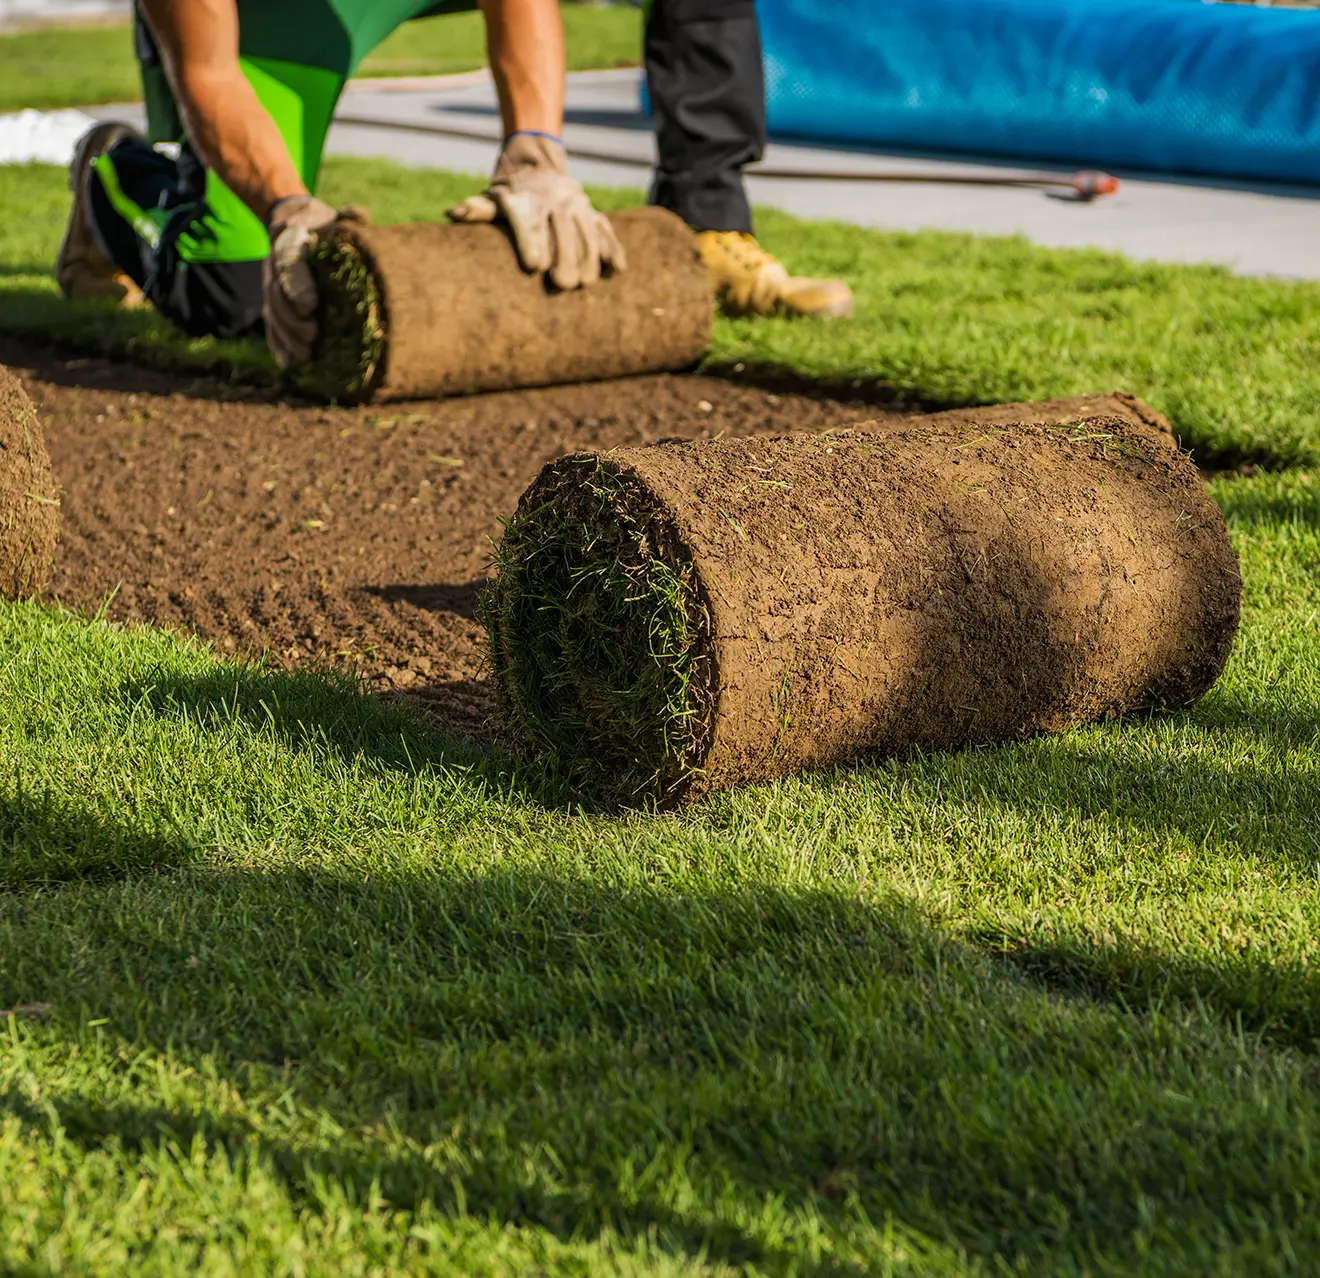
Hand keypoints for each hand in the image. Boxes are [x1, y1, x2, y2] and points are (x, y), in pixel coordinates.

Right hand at [261, 194, 336, 369]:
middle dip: (292, 321)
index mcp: (290, 245)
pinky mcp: (274, 304)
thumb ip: (347, 218)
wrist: (293, 225)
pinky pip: (271, 327)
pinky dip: (278, 346)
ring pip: (272, 315)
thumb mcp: (333, 218)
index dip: (297, 288)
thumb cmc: (323, 226)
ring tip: (306, 357)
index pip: (289, 266)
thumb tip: (360, 215)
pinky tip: (289, 365)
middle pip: (277, 297)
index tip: (311, 306)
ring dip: (287, 338)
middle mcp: (275, 268)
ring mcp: (271, 288)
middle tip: (313, 338)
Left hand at [447, 133, 625, 289]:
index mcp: (527, 200)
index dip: (532, 243)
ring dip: (589, 258)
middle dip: (564, 256)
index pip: (530, 223)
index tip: (533, 266)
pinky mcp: (593, 213)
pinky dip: (612, 248)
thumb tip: (453, 213)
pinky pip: (606, 230)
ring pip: (587, 231)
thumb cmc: (508, 192)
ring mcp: (577, 206)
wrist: (536, 161)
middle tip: (563, 285)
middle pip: (562, 230)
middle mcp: (555, 200)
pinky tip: (616, 269)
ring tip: (585, 283)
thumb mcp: (491, 197)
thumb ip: (477, 210)